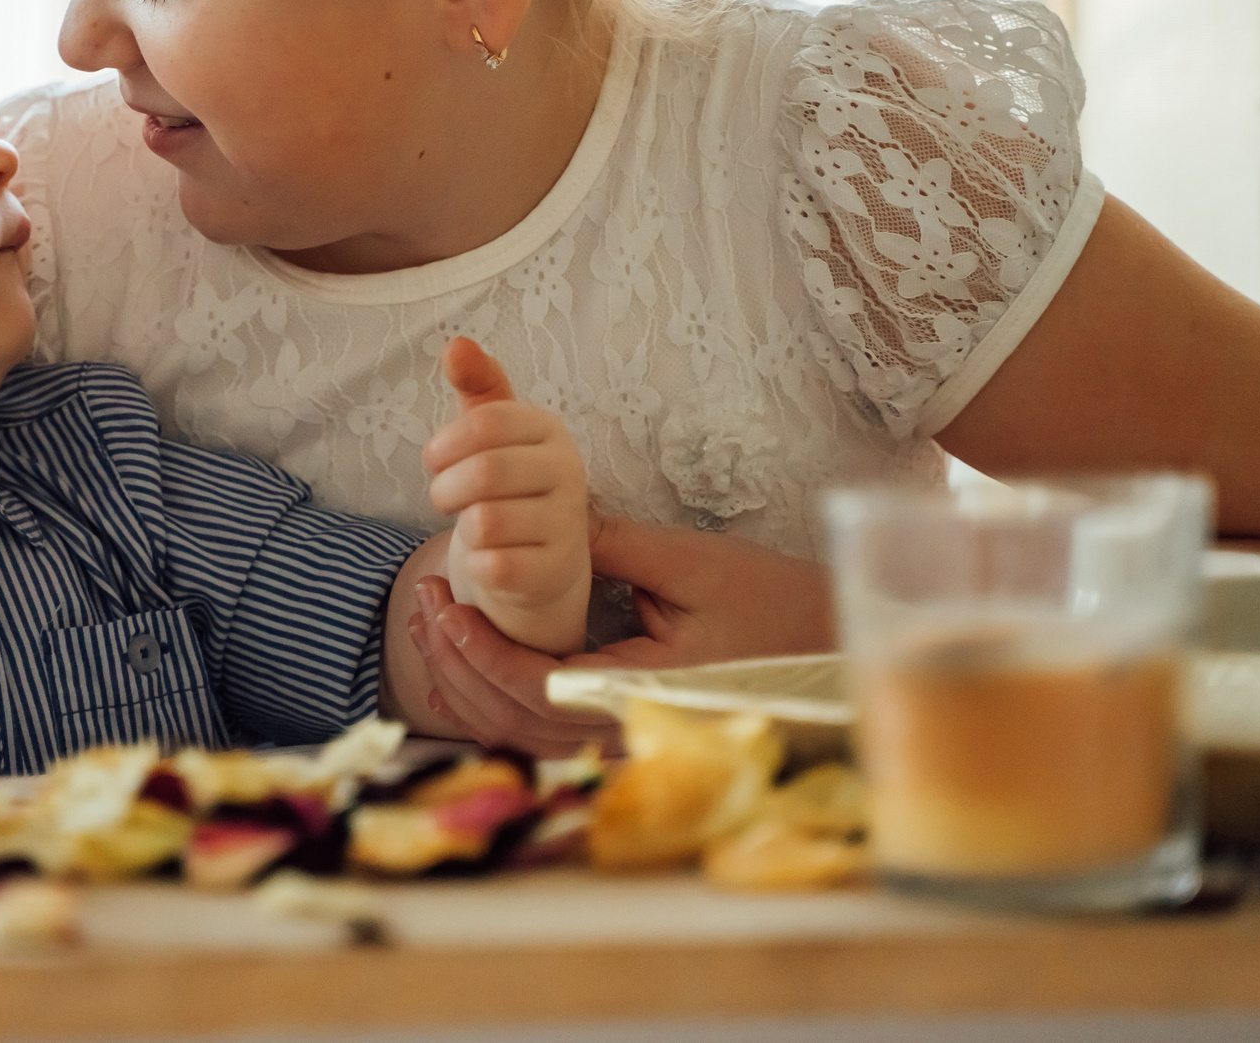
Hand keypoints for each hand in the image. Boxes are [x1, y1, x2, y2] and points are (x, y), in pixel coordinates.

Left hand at [407, 514, 833, 754]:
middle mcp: (629, 730)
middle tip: (424, 606)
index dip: (477, 651)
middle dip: (456, 665)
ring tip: (436, 626)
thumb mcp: (692, 564)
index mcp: (641, 693)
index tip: (444, 605)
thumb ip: (611, 545)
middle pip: (513, 721)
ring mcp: (629, 740)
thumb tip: (541, 520)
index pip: (533, 688)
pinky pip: (546, 734)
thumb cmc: (776, 605)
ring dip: (470, 684)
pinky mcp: (629, 732)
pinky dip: (500, 700)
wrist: (834, 649)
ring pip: (523, 735)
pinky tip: (473, 658)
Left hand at [422, 337, 590, 655]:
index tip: (435, 460)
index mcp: (548, 429)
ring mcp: (568, 525)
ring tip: (472, 528)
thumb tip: (457, 343)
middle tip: (443, 499)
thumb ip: (475, 385)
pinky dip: (477, 565)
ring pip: (485, 522)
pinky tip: (490, 560)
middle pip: (484, 473)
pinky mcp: (556, 573)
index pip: (486, 422)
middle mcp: (569, 472)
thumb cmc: (507, 487)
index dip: (444, 445)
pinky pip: (494, 566)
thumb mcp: (489, 432)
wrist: (542, 563)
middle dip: (445, 490)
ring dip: (462, 529)